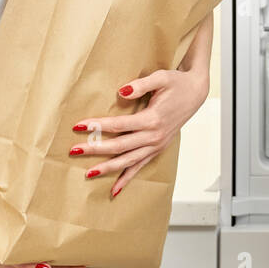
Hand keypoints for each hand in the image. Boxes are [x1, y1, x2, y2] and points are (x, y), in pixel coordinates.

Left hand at [70, 67, 209, 198]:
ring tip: (88, 173)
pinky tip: (115, 189)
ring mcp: (156, 145)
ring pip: (128, 161)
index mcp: (153, 119)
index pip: (119, 125)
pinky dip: (127, 178)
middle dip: (96, 149)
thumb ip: (141, 85)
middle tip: (74, 150)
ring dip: (108, 167)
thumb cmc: (177, 83)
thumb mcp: (161, 78)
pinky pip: (140, 167)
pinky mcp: (158, 149)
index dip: (98, 125)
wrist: (195, 93)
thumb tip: (121, 92)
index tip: (79, 125)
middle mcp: (154, 136)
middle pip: (120, 146)